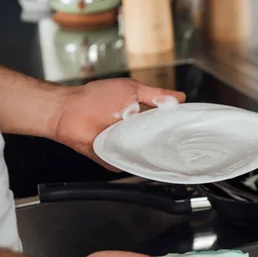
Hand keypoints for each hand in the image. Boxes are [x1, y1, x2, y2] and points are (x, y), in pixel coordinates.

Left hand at [52, 79, 185, 170]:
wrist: (69, 113)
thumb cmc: (97, 98)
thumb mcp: (132, 89)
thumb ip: (155, 95)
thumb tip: (179, 98)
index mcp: (139, 116)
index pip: (162, 124)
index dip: (174, 127)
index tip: (188, 129)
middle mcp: (133, 133)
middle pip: (155, 141)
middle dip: (166, 143)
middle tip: (180, 144)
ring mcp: (123, 147)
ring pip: (143, 155)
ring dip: (152, 155)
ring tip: (164, 154)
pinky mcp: (112, 159)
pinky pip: (127, 166)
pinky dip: (134, 166)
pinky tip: (144, 163)